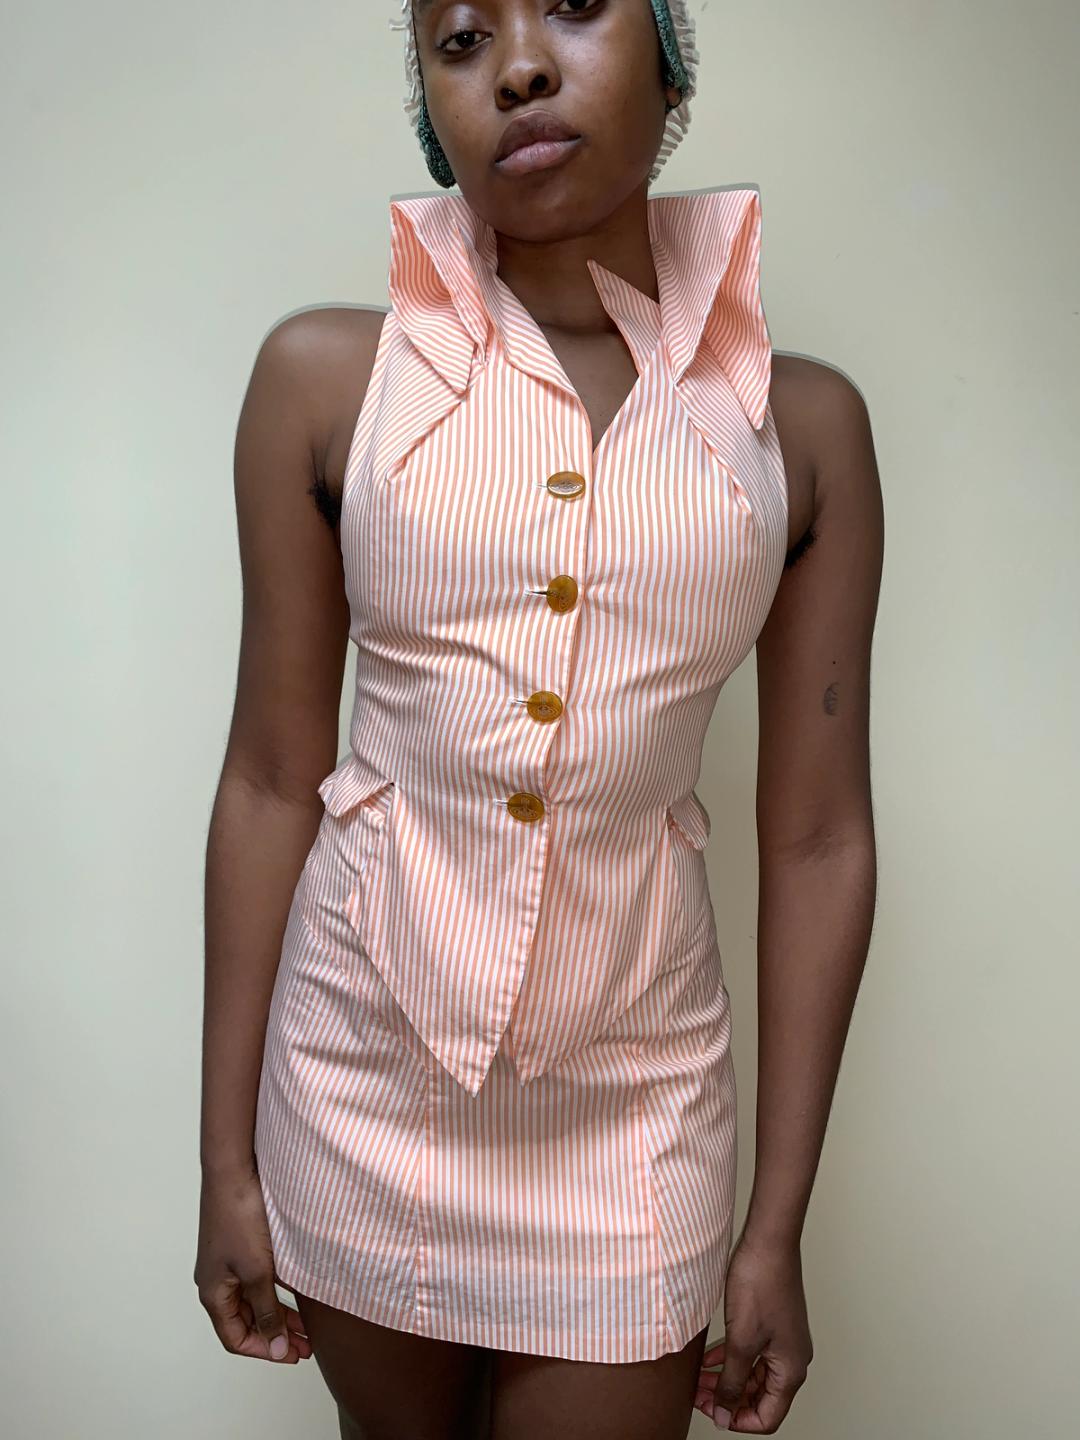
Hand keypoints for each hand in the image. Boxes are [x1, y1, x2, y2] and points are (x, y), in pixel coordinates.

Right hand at [194, 1165, 312, 1363]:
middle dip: (276, 1335)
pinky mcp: (240, 1245)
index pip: (236, 1338)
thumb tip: (277, 1347)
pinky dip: (277, 1291)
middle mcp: (218, 1281)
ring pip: (254, 1300)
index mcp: (213, 1293)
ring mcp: (228, 1263)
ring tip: (308, 1326)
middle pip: (246, 1321)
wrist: (234, 1170)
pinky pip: (258, 1278)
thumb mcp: (257, 1270)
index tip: (293, 1355)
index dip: (264, 1351)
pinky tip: (299, 1294)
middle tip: (306, 1345)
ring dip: (279, 1314)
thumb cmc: (239, 1217)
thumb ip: (267, 1311)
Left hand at [694, 1234, 812, 1431]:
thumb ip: (732, 1382)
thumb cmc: (761, 1285)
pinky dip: (731, 1360)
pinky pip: (752, 1354)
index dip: (738, 1421)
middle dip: (729, 1399)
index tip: (712, 1412)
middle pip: (761, 1398)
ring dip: (727, 1379)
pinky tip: (708, 1358)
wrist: (768, 1243)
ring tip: (698, 1379)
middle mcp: (792, 1359)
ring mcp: (783, 1341)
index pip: (768, 1417)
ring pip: (754, 1376)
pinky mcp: (772, 1325)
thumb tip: (723, 1414)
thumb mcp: (741, 1342)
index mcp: (791, 1370)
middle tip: (699, 1395)